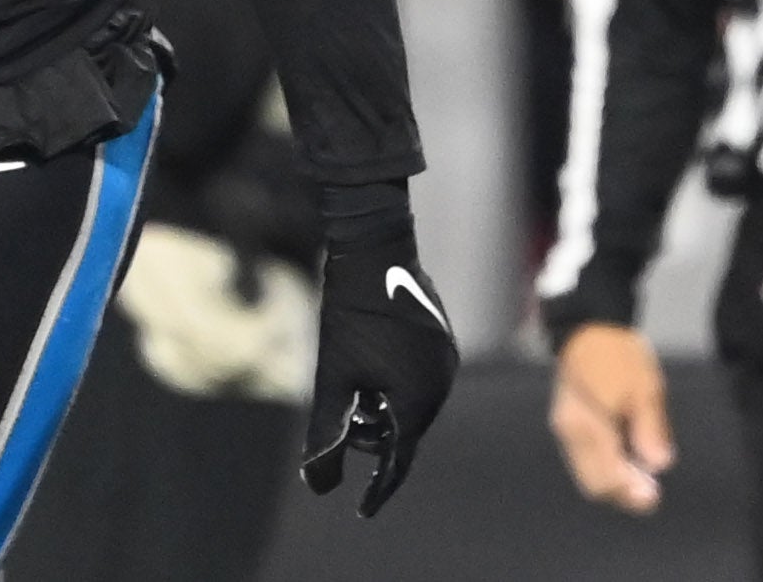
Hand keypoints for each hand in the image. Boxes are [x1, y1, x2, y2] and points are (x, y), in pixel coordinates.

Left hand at [301, 231, 459, 516]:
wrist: (372, 251)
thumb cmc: (347, 315)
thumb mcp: (331, 377)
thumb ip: (328, 430)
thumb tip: (316, 480)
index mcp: (418, 401)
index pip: (399, 459)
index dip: (379, 487)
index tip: (362, 510)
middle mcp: (442, 386)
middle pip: (406, 432)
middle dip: (375, 437)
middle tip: (347, 426)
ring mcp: (446, 364)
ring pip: (412, 406)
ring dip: (383, 412)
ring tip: (356, 395)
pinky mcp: (441, 345)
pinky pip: (420, 382)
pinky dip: (394, 390)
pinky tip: (370, 373)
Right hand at [551, 323, 675, 513]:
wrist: (588, 325)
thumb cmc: (619, 355)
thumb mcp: (645, 389)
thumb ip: (650, 429)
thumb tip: (658, 466)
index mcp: (587, 426)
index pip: (605, 480)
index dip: (631, 495)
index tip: (656, 493)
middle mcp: (569, 433)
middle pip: (593, 484)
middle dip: (623, 494)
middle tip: (653, 490)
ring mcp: (565, 428)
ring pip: (588, 474)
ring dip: (616, 481)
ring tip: (644, 474)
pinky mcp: (567, 422)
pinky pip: (585, 459)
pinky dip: (607, 467)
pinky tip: (627, 457)